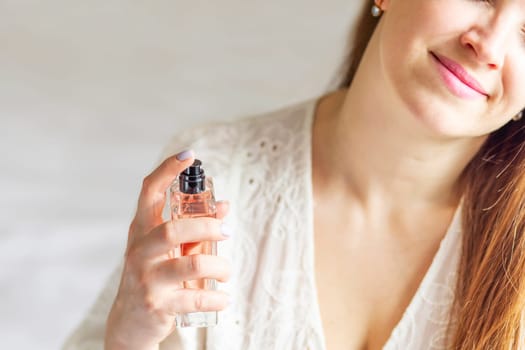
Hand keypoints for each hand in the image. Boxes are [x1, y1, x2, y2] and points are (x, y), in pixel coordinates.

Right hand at [105, 151, 231, 349]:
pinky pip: (195, 299)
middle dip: (206, 226)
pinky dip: (217, 298)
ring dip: (219, 267)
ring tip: (227, 272)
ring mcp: (147, 279)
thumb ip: (194, 228)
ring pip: (190, 265)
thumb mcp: (169, 250)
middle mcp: (140, 251)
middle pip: (172, 230)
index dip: (167, 171)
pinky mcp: (158, 305)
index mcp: (141, 230)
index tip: (190, 156)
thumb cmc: (153, 276)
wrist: (130, 323)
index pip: (148, 192)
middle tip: (227, 230)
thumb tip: (224, 207)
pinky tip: (224, 298)